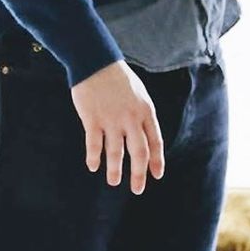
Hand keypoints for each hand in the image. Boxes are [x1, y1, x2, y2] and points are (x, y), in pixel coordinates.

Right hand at [71, 62, 165, 193]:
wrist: (95, 61)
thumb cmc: (117, 78)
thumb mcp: (139, 94)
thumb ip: (142, 115)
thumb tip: (143, 136)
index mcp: (145, 111)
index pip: (155, 141)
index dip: (157, 160)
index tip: (157, 175)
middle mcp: (131, 118)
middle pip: (139, 152)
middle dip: (139, 174)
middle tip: (138, 189)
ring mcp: (111, 120)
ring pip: (116, 152)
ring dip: (115, 170)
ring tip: (114, 181)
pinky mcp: (93, 119)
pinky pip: (94, 144)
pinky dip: (94, 157)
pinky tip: (93, 166)